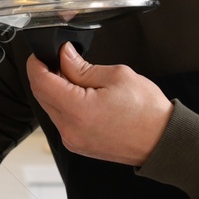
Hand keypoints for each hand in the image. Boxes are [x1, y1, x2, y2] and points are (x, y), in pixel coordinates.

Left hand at [27, 45, 173, 165]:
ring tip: (77, 78)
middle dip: (45, 74)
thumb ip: (82, 66)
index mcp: (78, 110)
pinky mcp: (77, 144)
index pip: (41, 82)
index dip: (37, 63)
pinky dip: (64, 104)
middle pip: (41, 95)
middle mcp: (70, 129)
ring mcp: (72, 139)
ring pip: (50, 107)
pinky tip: (81, 96)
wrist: (162, 141)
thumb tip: (63, 55)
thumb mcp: (116, 76)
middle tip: (60, 61)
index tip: (41, 53)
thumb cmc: (147, 112)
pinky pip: (61, 120)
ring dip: (55, 90)